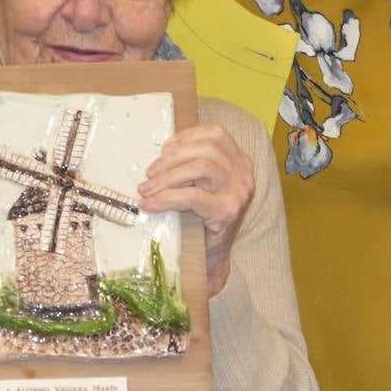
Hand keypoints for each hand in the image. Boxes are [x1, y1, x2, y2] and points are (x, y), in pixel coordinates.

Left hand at [138, 122, 254, 295]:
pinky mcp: (226, 212)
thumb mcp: (201, 185)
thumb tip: (159, 156)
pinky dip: (166, 197)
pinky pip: (192, 196)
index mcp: (239, 161)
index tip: (164, 148)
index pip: (216, 133)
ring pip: (199, 167)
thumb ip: (191, 167)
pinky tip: (151, 204)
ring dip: (166, 177)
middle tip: (149, 174)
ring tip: (146, 189)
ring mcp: (238, 192)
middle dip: (171, 159)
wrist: (210, 257)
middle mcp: (243, 174)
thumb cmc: (201, 218)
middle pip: (205, 149)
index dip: (187, 135)